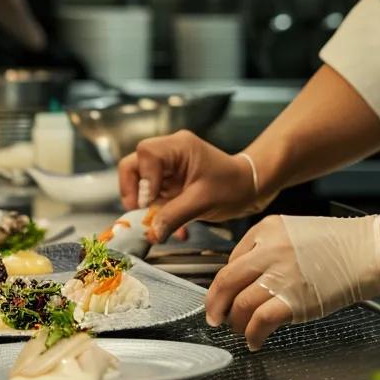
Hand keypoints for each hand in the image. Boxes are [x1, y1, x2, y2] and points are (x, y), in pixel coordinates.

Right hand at [117, 131, 259, 239]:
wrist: (247, 187)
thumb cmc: (232, 186)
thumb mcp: (203, 202)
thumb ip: (175, 216)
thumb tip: (151, 233)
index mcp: (179, 146)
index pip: (146, 154)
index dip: (142, 179)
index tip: (149, 201)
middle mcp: (170, 152)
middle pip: (134, 163)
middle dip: (132, 189)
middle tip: (140, 211)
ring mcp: (167, 167)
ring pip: (137, 179)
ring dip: (141, 202)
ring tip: (153, 218)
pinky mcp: (168, 181)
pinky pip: (148, 193)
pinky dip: (151, 209)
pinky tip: (164, 222)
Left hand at [205, 213, 379, 350]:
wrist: (367, 250)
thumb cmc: (338, 243)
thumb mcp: (295, 231)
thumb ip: (269, 248)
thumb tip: (246, 278)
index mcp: (267, 228)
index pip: (232, 259)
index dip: (226, 282)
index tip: (226, 294)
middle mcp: (268, 249)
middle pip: (225, 281)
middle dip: (216, 304)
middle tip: (215, 317)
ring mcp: (280, 275)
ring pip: (239, 305)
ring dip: (236, 323)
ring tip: (242, 329)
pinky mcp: (292, 301)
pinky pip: (258, 323)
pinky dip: (252, 336)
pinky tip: (255, 340)